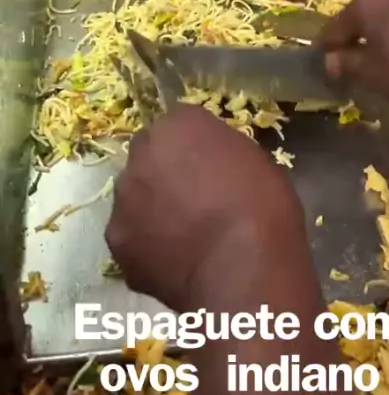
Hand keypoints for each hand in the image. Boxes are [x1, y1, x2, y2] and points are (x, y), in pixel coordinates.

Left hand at [106, 104, 343, 394]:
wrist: (244, 270)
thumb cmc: (264, 208)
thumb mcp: (254, 160)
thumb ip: (219, 151)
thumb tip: (208, 163)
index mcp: (179, 124)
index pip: (177, 125)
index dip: (192, 148)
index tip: (208, 167)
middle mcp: (142, 152)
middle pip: (148, 156)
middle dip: (164, 172)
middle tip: (193, 200)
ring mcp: (124, 197)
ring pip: (134, 196)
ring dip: (151, 208)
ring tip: (183, 237)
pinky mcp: (117, 239)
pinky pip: (132, 236)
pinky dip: (147, 246)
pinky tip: (175, 262)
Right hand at [321, 0, 388, 109]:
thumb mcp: (377, 75)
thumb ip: (348, 65)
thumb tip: (329, 59)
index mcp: (364, 6)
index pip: (331, 31)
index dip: (325, 55)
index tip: (325, 77)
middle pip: (359, 25)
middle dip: (354, 50)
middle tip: (355, 80)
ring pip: (385, 26)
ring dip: (381, 49)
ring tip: (385, 77)